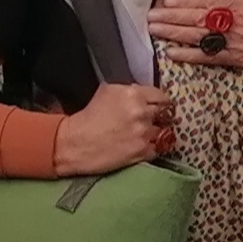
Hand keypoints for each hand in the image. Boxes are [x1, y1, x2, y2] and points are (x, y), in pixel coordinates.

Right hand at [53, 83, 176, 174]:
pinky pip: (159, 148)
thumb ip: (129, 90)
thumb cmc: (89, 117)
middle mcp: (141, 112)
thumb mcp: (107, 91)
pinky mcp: (142, 151)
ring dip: (158, 132)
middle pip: (166, 113)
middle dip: (161, 117)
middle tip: (156, 120)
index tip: (158, 107)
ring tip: (148, 134)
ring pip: (164, 131)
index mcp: (134, 94)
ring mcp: (143, 133)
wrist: (76, 143)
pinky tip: (144, 145)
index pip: (162, 96)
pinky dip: (153, 147)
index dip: (160, 102)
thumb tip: (144, 93)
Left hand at [147, 0, 242, 80]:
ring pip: (196, 36)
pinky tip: (172, 54)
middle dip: (172, 17)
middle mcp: (233, 21)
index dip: (187, 1)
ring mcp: (232, 40)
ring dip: (173, 33)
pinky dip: (188, 55)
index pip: (208, 0)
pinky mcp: (234, 58)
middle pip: (196, 18)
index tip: (169, 1)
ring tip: (154, 31)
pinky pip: (206, 56)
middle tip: (151, 17)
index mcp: (242, 3)